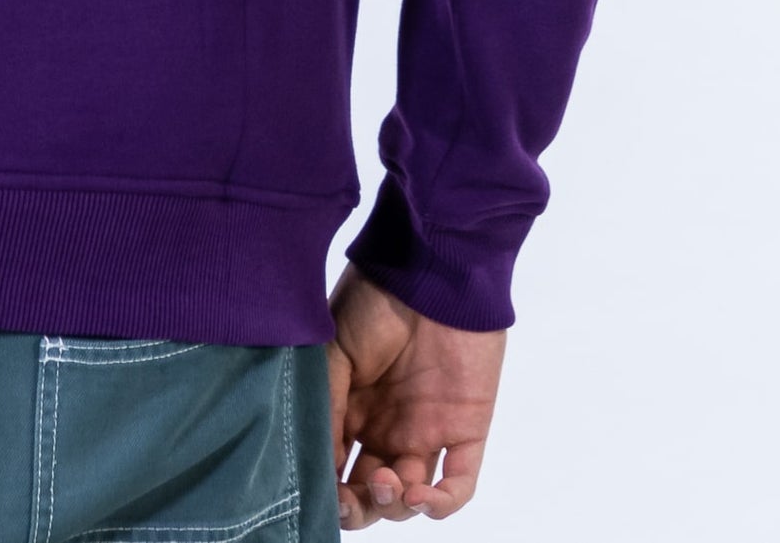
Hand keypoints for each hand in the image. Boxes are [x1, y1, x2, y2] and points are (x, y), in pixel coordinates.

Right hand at [327, 266, 504, 522]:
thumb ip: (328, 407)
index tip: (313, 492)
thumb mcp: (334, 350)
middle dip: (357, 508)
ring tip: (383, 480)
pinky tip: (419, 496)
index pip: (336, 466)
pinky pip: (459, 485)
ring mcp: (427, 432)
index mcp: (351, 409)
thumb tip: (319, 468)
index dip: (326, 488)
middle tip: (347, 502)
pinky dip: (440, 505)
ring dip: (393, 504)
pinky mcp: (466, 431)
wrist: (431, 271)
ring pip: (409, 497)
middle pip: (371, 493)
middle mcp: (387, 427)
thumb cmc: (374, 301)